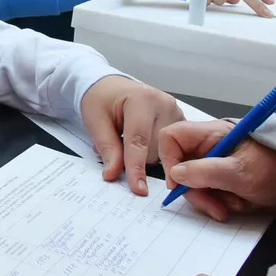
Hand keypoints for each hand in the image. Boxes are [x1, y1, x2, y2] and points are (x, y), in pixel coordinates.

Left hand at [79, 75, 183, 195]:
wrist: (111, 87)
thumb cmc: (102, 99)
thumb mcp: (95, 121)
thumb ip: (107, 148)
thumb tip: (113, 174)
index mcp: (142, 99)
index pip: (139, 142)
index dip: (136, 168)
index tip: (138, 189)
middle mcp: (163, 103)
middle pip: (153, 150)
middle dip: (133, 157)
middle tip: (117, 140)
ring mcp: (175, 111)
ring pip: (163, 152)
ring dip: (144, 153)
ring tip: (129, 136)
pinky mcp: (180, 119)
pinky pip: (170, 147)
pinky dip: (155, 149)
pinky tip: (144, 138)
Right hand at [157, 120, 275, 221]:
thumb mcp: (240, 172)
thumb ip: (205, 173)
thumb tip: (176, 175)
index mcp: (212, 135)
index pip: (173, 138)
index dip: (169, 160)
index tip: (179, 185)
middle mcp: (211, 148)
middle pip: (182, 168)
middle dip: (197, 191)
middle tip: (215, 207)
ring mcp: (218, 165)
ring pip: (196, 185)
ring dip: (211, 201)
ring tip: (234, 206)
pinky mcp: (226, 181)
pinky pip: (212, 194)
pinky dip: (222, 204)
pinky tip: (239, 204)